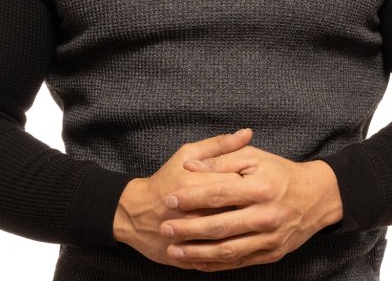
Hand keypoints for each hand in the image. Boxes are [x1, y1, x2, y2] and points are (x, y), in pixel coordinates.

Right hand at [113, 129, 252, 268]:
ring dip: (243, 232)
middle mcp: (194, 212)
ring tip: (247, 222)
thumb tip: (247, 133)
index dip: (251, 184)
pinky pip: (216, 259)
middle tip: (256, 204)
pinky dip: (229, 252)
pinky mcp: (189, 258)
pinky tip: (237, 242)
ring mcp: (191, 238)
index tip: (256, 182)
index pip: (236, 184)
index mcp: (196, 183)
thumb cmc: (165, 180)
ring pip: (229, 238)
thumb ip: (219, 145)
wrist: (135, 214)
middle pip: (236, 212)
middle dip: (250, 208)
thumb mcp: (187, 155)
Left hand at [158, 144, 343, 271]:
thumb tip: (191, 165)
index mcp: (260, 188)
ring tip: (174, 250)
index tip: (170, 199)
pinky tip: (196, 262)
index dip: (191, 197)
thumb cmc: (280, 173)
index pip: (218, 193)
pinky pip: (239, 262)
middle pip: (220, 226)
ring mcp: (270, 238)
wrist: (316, 197)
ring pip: (228, 250)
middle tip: (165, 229)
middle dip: (188, 229)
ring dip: (198, 252)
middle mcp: (266, 215)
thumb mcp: (254, 157)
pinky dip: (216, 264)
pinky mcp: (272, 254)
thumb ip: (222, 158)